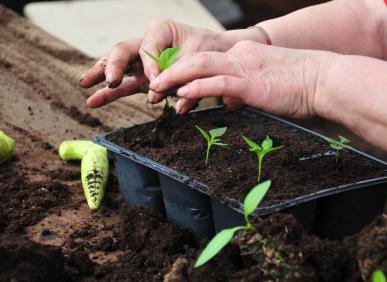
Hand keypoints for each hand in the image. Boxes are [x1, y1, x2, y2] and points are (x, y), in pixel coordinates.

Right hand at [79, 19, 261, 107]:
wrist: (219, 57)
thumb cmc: (209, 53)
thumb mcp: (197, 59)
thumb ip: (176, 75)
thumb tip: (153, 96)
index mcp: (161, 30)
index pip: (146, 48)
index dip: (150, 66)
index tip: (158, 81)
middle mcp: (148, 43)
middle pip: (123, 50)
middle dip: (113, 65)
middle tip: (110, 79)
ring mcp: (144, 62)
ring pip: (118, 66)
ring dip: (101, 76)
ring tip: (84, 84)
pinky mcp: (144, 78)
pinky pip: (125, 85)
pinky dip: (110, 93)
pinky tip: (93, 101)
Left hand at [149, 40, 337, 117]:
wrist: (325, 80)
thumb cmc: (301, 86)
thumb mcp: (266, 85)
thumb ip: (244, 90)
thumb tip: (228, 102)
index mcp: (244, 55)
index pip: (208, 60)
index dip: (185, 69)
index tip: (170, 80)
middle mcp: (241, 57)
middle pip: (198, 58)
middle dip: (172, 70)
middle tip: (153, 82)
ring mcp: (245, 68)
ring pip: (202, 66)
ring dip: (176, 76)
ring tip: (157, 87)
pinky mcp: (252, 84)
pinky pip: (218, 83)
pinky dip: (197, 87)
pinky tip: (182, 94)